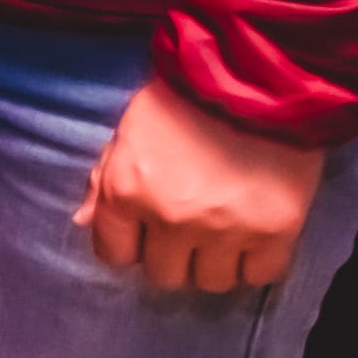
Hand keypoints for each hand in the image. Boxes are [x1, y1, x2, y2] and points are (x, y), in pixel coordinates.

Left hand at [75, 74, 329, 295]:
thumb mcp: (129, 131)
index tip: (147, 234)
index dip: (131, 245)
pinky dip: (256, 262)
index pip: (115, 254)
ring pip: (211, 282)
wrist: (257, 75)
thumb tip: (82, 222)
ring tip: (224, 232)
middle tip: (190, 228)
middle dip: (173, 255)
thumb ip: (103, 180)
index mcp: (127, 191)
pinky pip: (259, 275)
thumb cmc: (184, 97)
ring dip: (214, 262)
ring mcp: (224, 229)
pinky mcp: (274, 231)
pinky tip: (255, 236)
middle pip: (164, 275)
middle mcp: (171, 219)